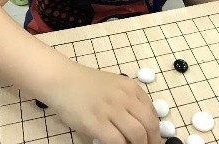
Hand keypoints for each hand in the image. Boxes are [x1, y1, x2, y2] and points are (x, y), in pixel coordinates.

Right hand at [44, 61, 160, 143]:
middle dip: (152, 142)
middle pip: (150, 125)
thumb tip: (143, 127)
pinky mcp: (95, 122)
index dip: (155, 131)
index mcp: (131, 88)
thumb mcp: (115, 87)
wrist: (62, 80)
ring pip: (137, 134)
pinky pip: (116, 142)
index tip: (153, 141)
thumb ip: (129, 101)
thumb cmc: (87, 85)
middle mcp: (124, 97)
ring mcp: (110, 109)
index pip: (152, 113)